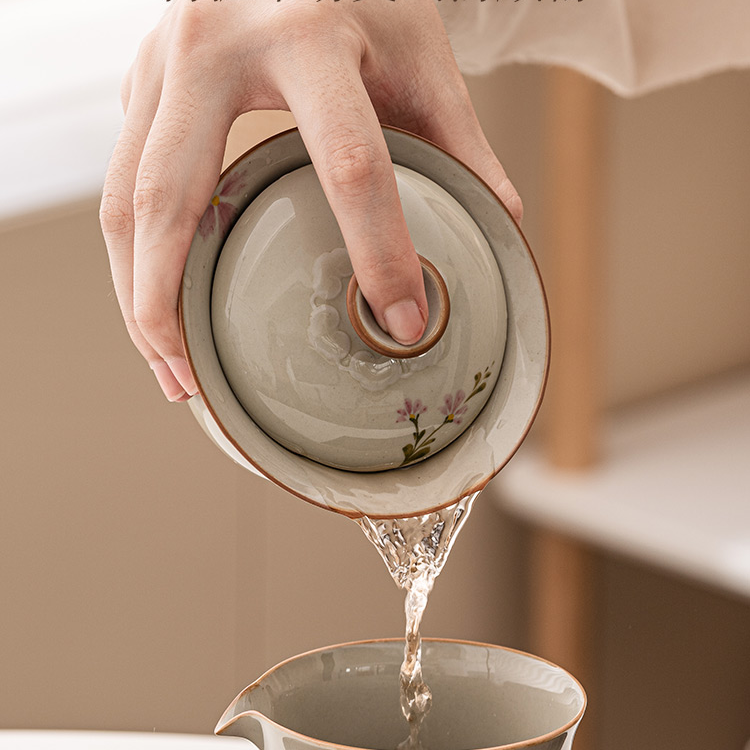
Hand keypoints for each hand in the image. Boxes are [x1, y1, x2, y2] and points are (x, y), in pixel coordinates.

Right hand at [100, 0, 521, 401]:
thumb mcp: (420, 54)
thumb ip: (460, 140)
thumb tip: (501, 222)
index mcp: (307, 32)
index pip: (348, 163)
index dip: (379, 251)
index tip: (402, 321)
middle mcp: (212, 44)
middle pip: (169, 197)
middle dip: (169, 301)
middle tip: (190, 384)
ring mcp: (160, 62)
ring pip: (120, 198)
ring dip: (135, 292)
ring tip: (166, 366)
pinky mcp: (141, 81)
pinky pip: (121, 180)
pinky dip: (135, 254)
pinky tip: (161, 302)